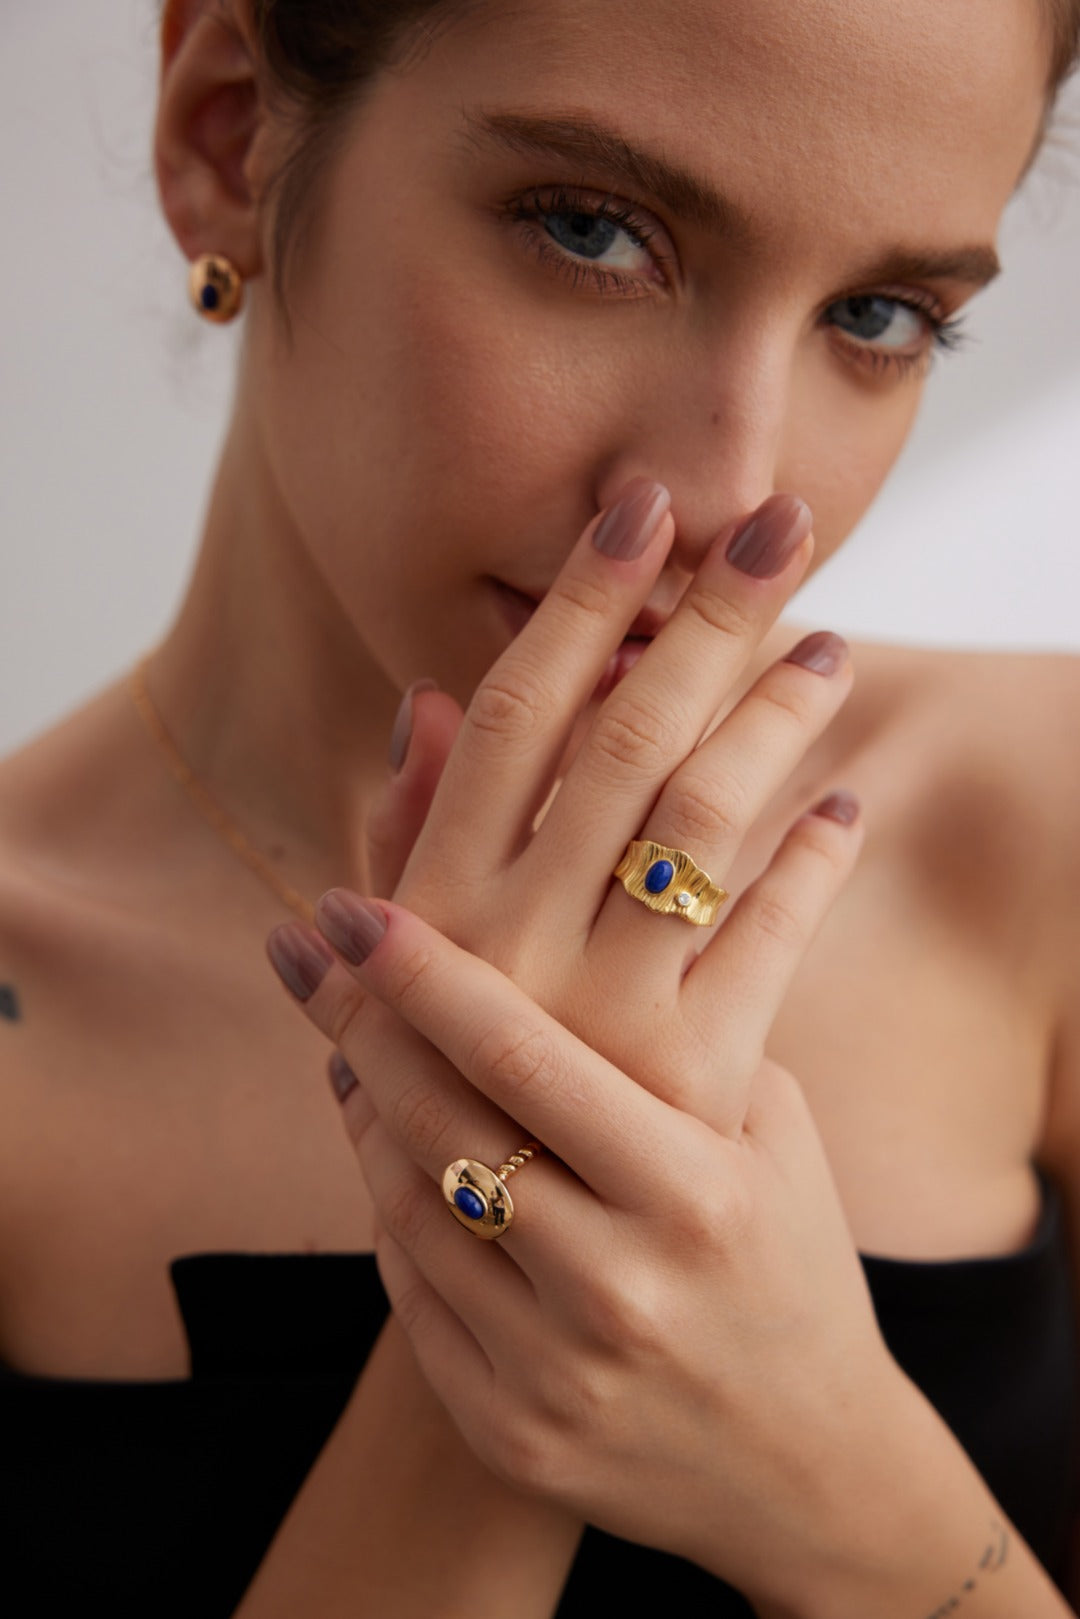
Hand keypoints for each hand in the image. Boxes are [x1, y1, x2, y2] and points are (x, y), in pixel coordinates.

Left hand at [277, 896, 917, 1613]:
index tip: (356, 910)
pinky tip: (384, 1144)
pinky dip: (387, 1202)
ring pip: (405, 1204)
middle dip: (359, 1018)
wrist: (807, 1465)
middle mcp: (616, 1285)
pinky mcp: (508, 1432)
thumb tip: (586, 910)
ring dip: (363, 1106)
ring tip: (349, 1038)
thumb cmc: (791, 1264)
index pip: (521, 1057)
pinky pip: (409, 1291)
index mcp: (692, 1194)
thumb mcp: (775, 1133)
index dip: (424, 974)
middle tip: (311, 951)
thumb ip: (690, 1029)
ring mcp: (553, 1372)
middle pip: (439, 1122)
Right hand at [335, 479, 857, 1135]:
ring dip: (775, 720)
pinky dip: (816, 864)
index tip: (646, 508)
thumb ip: (409, 845)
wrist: (525, 1297)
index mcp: (433, 906)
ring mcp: (605, 1017)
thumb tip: (427, 703)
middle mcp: (510, 948)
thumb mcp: (399, 974)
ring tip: (828, 648)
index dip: (581, 604)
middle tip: (782, 526)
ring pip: (704, 822)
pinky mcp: (694, 1083)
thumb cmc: (455, 1101)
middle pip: (624, 740)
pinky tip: (849, 805)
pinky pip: (771, 943)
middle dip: (707, 622)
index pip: (513, 716)